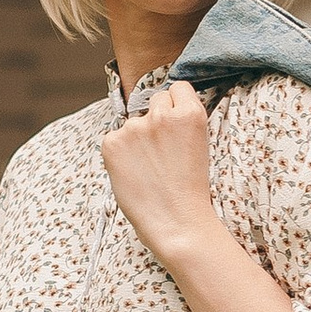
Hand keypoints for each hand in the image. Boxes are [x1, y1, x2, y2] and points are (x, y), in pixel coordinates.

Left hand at [100, 81, 222, 264]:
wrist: (177, 223)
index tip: (174, 123)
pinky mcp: (112, 141)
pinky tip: (132, 174)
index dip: (175, 105)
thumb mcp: (198, 146)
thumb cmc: (190, 193)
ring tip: (148, 170)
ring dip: (136, 139)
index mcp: (190, 114)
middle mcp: (162, 114)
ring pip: (132, 122)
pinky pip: (113, 139)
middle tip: (161, 151)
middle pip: (154, 99)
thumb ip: (179, 123)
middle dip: (155, 118)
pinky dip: (119, 154)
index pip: (177, 88)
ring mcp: (135, 127)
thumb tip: (157, 111)